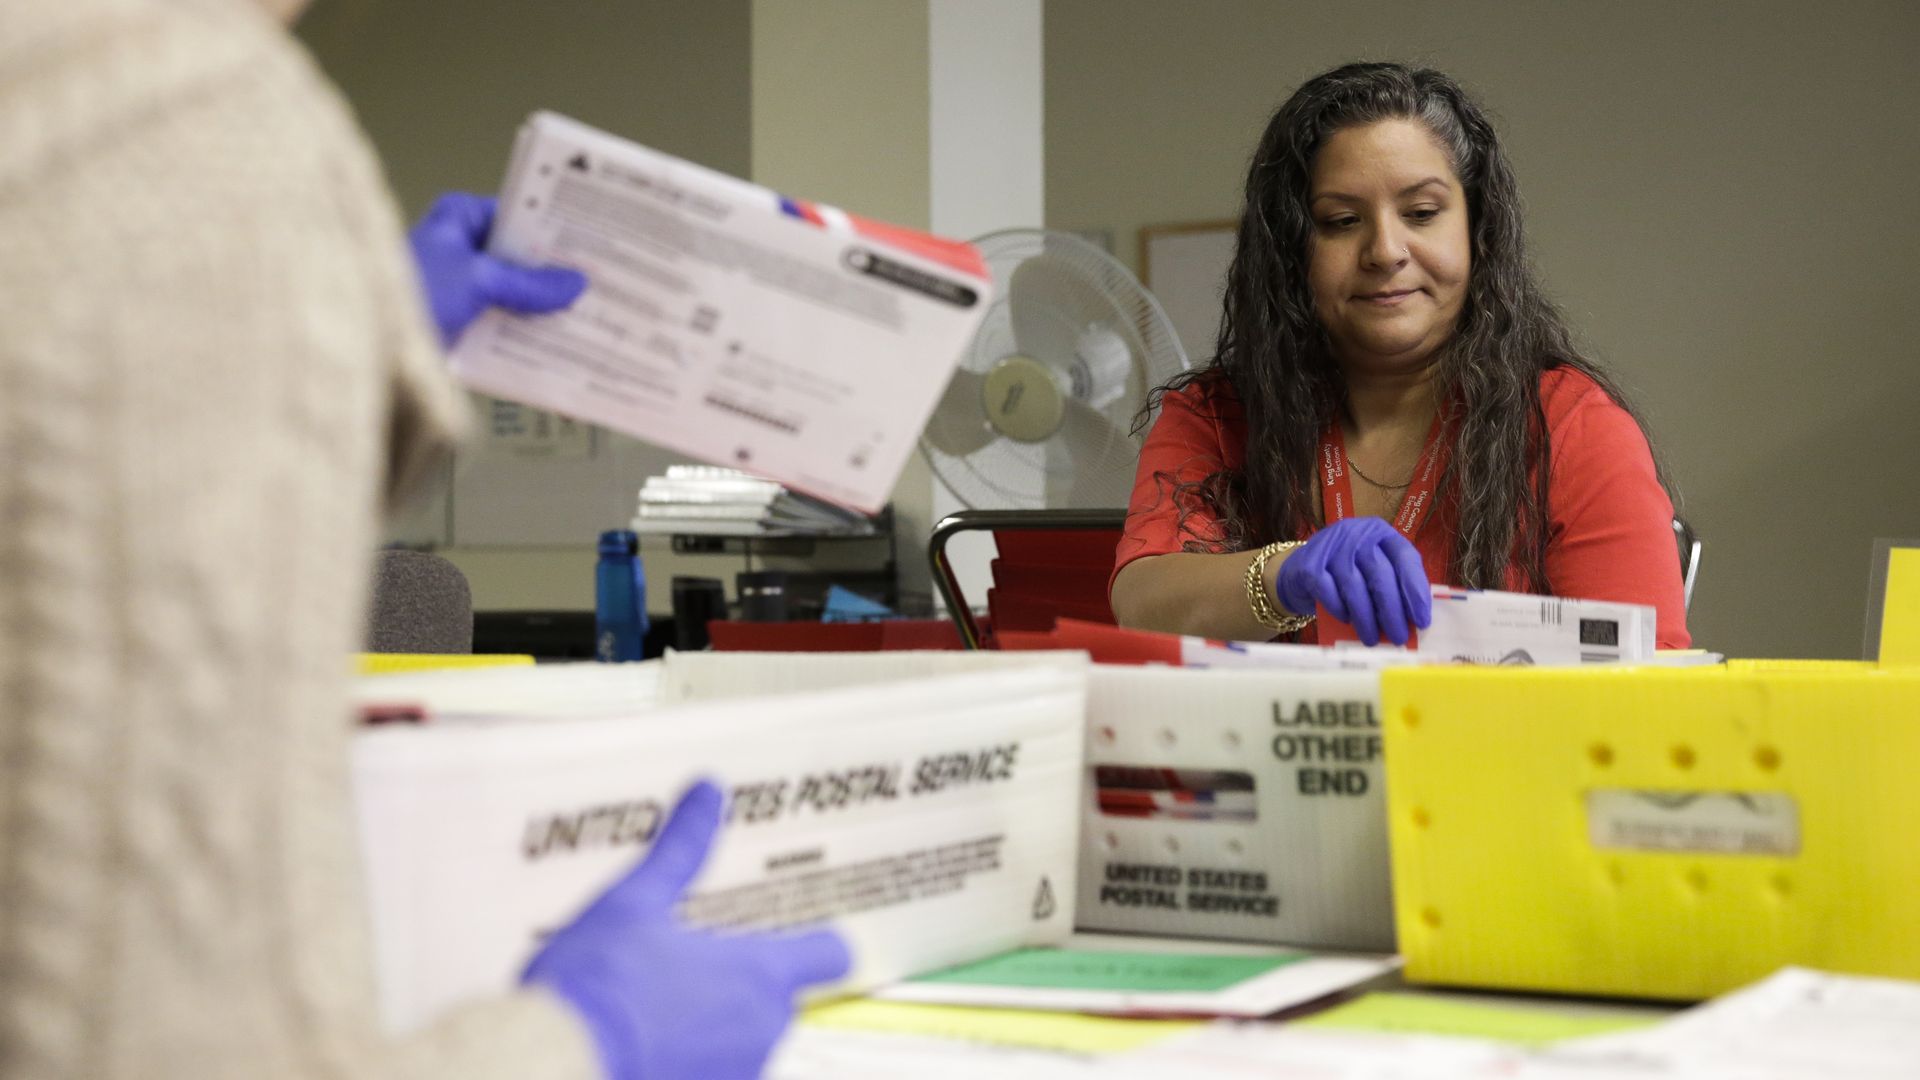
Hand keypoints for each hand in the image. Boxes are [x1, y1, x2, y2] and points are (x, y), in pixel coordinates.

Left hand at [408, 191, 588, 347]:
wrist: (365, 346)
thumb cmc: (409, 293)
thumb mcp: (478, 280)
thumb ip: (529, 284)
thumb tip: (575, 283)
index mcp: (457, 218)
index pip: (519, 216)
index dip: (554, 231)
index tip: (590, 244)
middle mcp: (459, 248)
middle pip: (519, 258)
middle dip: (554, 275)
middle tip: (598, 283)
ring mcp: (459, 287)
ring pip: (513, 294)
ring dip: (542, 309)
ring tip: (587, 318)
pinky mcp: (458, 323)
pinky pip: (501, 324)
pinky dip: (524, 335)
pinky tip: (557, 348)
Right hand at [522, 781, 850, 1079]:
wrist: (555, 1065)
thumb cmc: (598, 982)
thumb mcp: (634, 902)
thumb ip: (680, 849)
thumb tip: (709, 790)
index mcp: (758, 973)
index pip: (828, 954)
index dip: (820, 942)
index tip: (806, 933)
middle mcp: (760, 1032)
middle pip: (776, 1001)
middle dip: (739, 986)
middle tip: (692, 965)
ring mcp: (733, 1076)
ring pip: (740, 1044)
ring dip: (711, 1028)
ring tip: (653, 1006)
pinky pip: (708, 1073)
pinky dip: (684, 1061)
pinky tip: (639, 1045)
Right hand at [1275, 517, 1431, 646]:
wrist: (1300, 569)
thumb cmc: (1345, 574)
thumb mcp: (1372, 569)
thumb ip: (1392, 585)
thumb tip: (1413, 621)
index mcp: (1381, 533)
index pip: (1405, 558)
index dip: (1415, 590)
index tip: (1421, 620)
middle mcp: (1357, 534)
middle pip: (1381, 575)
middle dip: (1392, 611)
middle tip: (1399, 637)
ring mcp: (1331, 547)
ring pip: (1355, 586)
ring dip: (1366, 618)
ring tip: (1372, 639)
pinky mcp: (1309, 564)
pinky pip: (1328, 592)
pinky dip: (1340, 610)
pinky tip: (1346, 621)